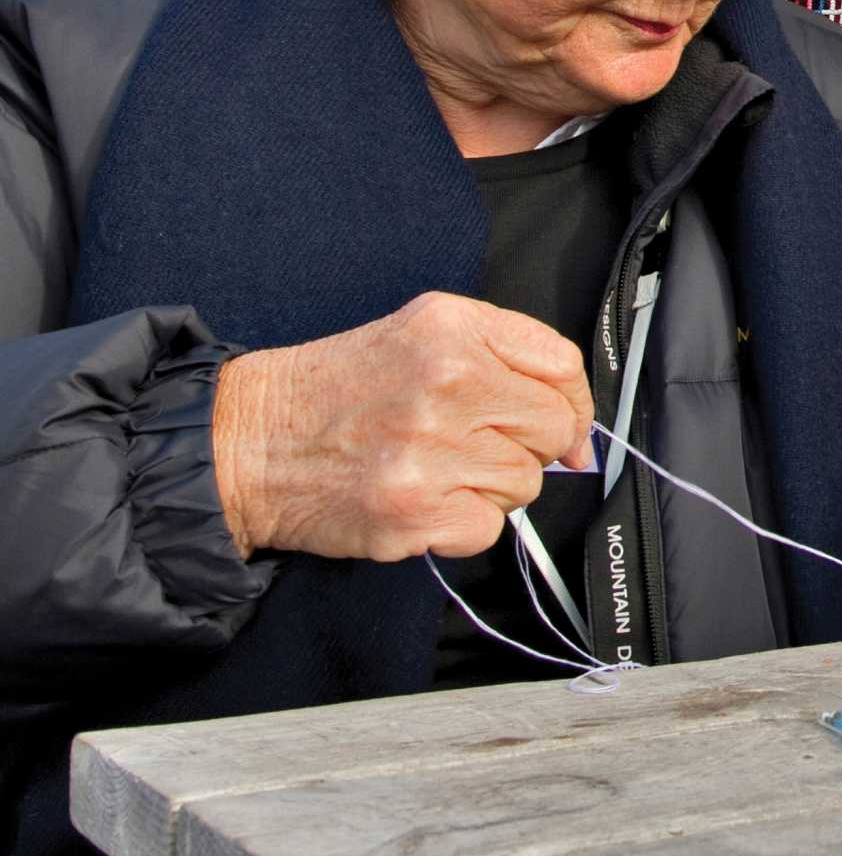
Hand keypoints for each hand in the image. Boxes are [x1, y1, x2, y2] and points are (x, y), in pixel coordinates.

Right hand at [211, 291, 594, 561]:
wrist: (252, 441)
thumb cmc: (340, 390)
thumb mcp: (421, 333)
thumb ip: (504, 360)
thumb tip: (576, 430)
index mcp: (455, 328)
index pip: (561, 365)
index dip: (574, 401)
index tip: (565, 423)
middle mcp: (449, 380)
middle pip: (554, 427)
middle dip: (529, 445)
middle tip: (480, 446)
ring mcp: (432, 448)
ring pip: (525, 482)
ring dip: (492, 486)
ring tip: (439, 468)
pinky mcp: (414, 509)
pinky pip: (488, 528)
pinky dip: (463, 524)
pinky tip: (424, 501)